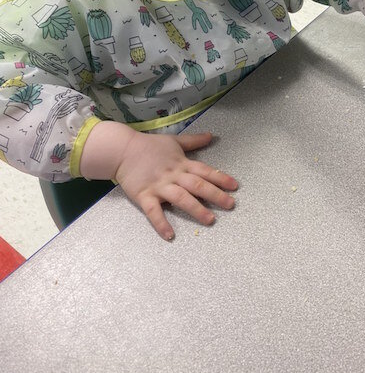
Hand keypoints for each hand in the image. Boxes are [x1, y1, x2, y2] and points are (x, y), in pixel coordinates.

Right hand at [115, 130, 237, 239]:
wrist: (121, 150)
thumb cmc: (148, 146)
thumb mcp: (173, 141)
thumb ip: (193, 141)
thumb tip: (211, 136)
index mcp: (181, 163)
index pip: (205, 171)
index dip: (220, 178)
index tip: (235, 186)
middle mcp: (173, 175)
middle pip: (197, 185)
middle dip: (215, 195)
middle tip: (230, 205)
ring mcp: (159, 186)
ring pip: (181, 198)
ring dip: (196, 209)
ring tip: (210, 220)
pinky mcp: (144, 196)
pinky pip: (153, 212)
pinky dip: (161, 223)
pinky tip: (170, 235)